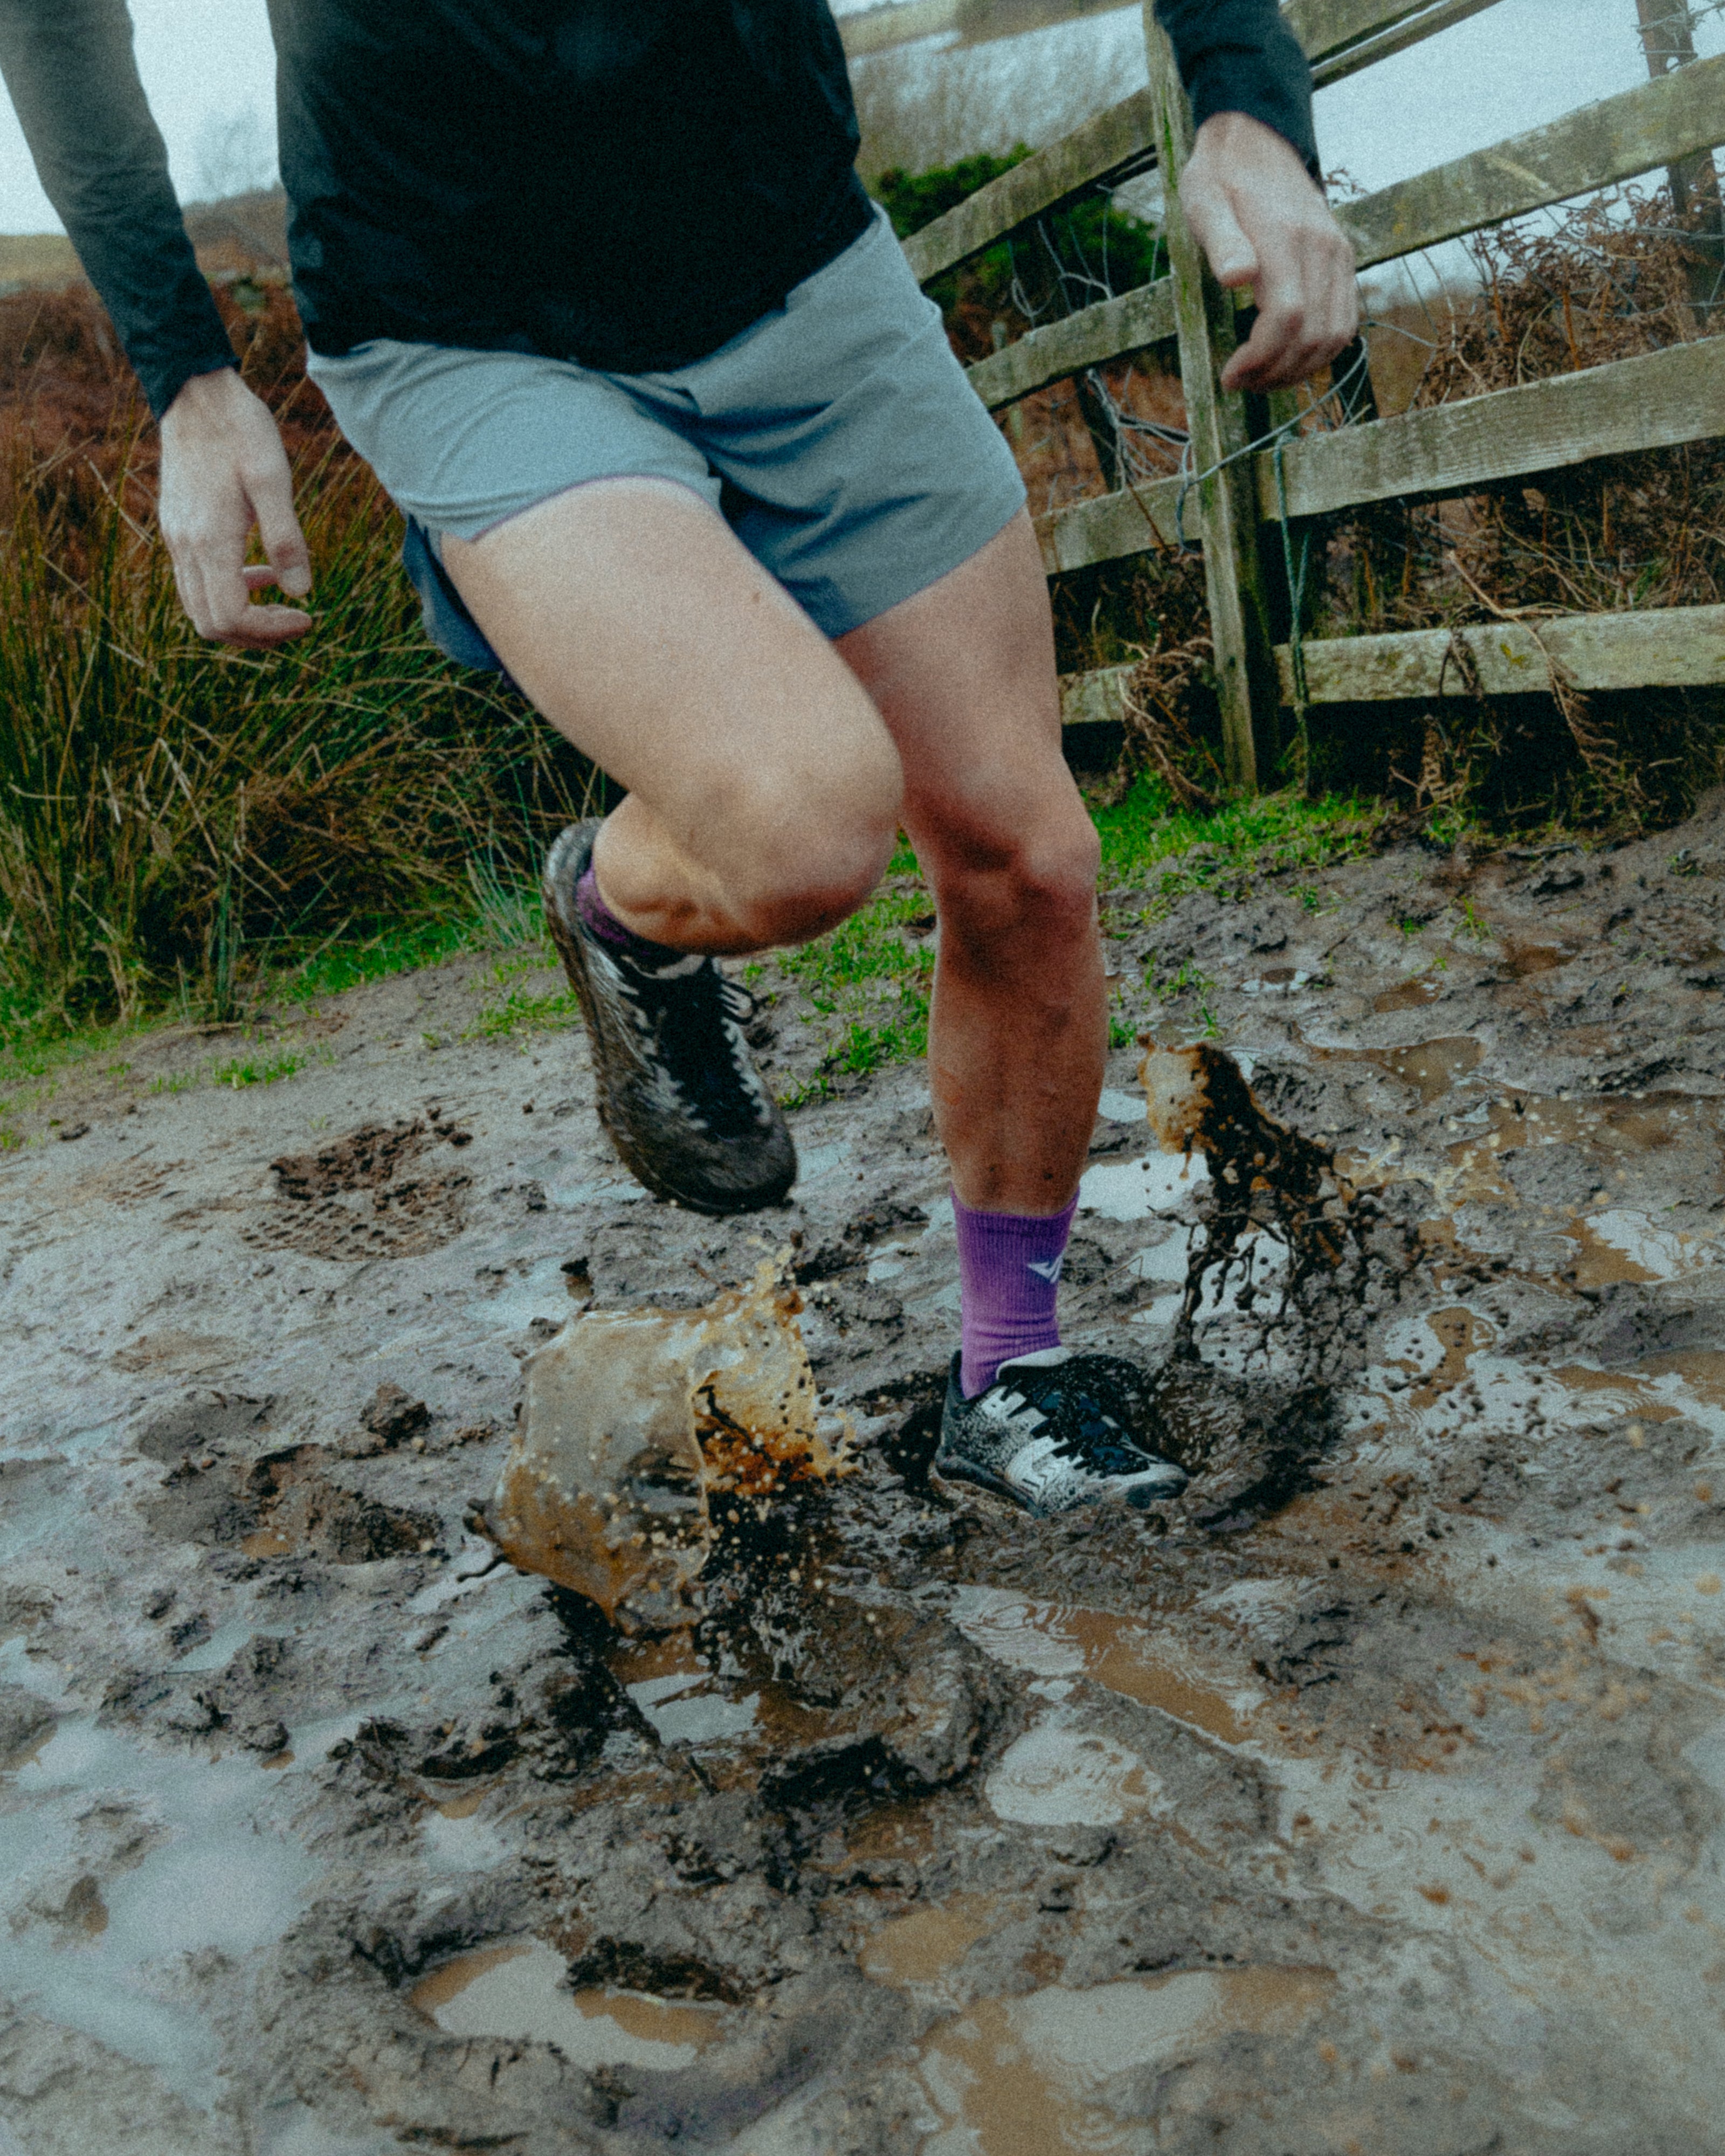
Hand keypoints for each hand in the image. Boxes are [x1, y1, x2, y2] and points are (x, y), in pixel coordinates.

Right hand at [158, 367, 312, 645]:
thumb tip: (301, 592)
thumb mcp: (273, 479)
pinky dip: (228, 592)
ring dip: (243, 617)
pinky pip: (196, 583)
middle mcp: (184, 547)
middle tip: (296, 620)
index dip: (270, 631)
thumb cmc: (240, 431)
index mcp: (209, 540)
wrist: (196, 393)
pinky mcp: (176, 529)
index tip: (307, 617)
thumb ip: (286, 539)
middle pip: (211, 625)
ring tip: (283, 603)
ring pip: (200, 608)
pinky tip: (261, 572)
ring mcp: (176, 539)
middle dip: (256, 634)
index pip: (231, 618)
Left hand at [1180, 112, 1358, 394]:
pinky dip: (1318, 352)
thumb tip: (1237, 278)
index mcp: (1286, 238)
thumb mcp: (1203, 201)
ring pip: (1335, 336)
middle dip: (1274, 373)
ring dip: (1298, 370)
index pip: (1286, 319)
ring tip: (1259, 377)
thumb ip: (1221, 240)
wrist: (1257, 141)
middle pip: (1312, 336)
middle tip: (1238, 383)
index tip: (1229, 374)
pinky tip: (1284, 358)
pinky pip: (1345, 323)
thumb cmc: (1220, 177)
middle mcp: (1323, 249)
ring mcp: (1339, 255)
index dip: (1259, 358)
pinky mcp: (1344, 262)